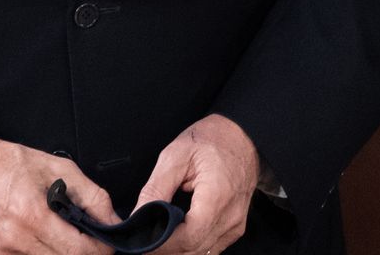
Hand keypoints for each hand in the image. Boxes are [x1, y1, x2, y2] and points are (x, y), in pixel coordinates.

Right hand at [0, 137, 117, 254]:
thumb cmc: (9, 165)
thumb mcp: (58, 168)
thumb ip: (92, 196)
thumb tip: (113, 221)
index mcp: (33, 215)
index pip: (79, 251)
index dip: (101, 249)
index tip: (106, 243)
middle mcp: (16, 239)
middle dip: (85, 253)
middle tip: (89, 239)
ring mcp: (4, 253)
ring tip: (66, 237)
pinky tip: (48, 242)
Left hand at [135, 114, 260, 254]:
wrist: (241, 136)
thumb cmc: (211, 140)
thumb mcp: (175, 155)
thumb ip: (155, 189)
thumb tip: (137, 217)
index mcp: (217, 197)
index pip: (189, 237)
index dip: (162, 244)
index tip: (141, 240)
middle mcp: (231, 217)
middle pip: (194, 250)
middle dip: (165, 250)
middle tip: (142, 240)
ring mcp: (235, 225)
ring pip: (202, 253)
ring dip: (177, 250)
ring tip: (155, 237)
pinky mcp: (235, 228)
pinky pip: (210, 248)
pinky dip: (191, 247)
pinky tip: (175, 237)